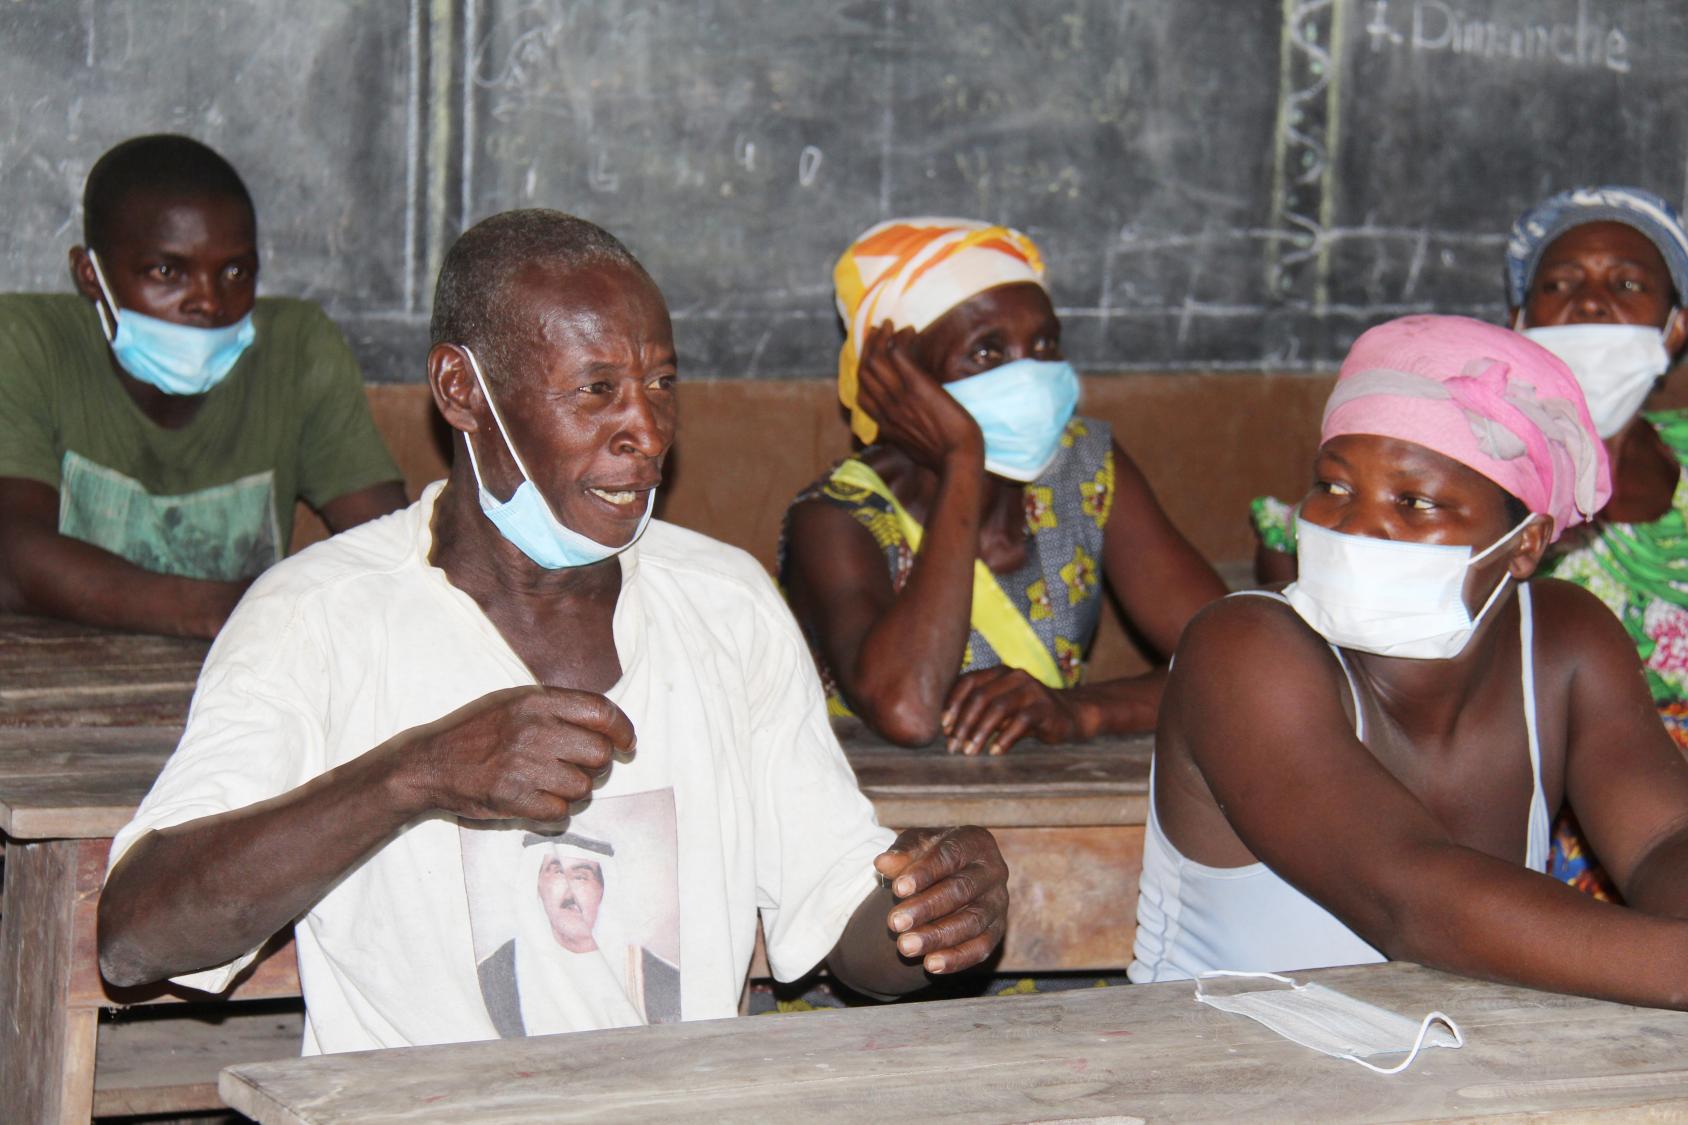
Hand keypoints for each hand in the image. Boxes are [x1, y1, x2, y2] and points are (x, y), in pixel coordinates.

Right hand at [394, 685, 634, 821]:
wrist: (428, 763)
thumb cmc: (475, 731)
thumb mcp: (513, 701)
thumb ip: (558, 707)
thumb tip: (607, 723)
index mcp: (537, 702)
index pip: (602, 712)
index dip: (623, 730)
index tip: (626, 744)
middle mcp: (534, 730)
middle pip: (599, 755)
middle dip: (596, 767)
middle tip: (578, 769)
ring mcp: (523, 765)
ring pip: (583, 788)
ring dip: (573, 792)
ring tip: (550, 785)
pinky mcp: (513, 798)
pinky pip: (561, 813)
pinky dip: (554, 813)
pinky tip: (538, 802)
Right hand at [856, 322, 983, 470]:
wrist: (958, 458)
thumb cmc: (944, 456)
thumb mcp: (915, 447)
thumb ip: (905, 432)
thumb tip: (906, 426)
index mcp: (885, 424)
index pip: (861, 394)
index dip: (863, 371)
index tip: (871, 356)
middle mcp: (886, 408)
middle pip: (864, 371)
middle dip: (868, 347)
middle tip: (876, 331)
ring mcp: (899, 396)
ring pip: (876, 359)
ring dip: (881, 337)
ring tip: (889, 324)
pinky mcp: (916, 386)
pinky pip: (898, 354)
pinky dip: (899, 339)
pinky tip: (909, 331)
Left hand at [874, 826, 1007, 973]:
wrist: (948, 876)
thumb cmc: (930, 856)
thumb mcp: (915, 847)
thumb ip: (902, 853)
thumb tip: (882, 863)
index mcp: (975, 841)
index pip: (950, 855)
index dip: (924, 872)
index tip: (898, 889)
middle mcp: (994, 871)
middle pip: (961, 890)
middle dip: (926, 908)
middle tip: (894, 923)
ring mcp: (998, 902)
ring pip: (972, 922)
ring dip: (937, 937)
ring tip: (905, 946)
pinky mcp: (998, 930)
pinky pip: (981, 947)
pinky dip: (957, 958)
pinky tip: (930, 965)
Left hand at [942, 667, 1091, 754]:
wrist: (1069, 715)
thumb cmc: (1025, 713)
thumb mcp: (1000, 707)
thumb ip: (978, 710)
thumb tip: (947, 728)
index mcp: (998, 672)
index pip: (968, 681)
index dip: (952, 703)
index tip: (943, 726)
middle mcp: (1014, 676)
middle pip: (980, 696)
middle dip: (963, 723)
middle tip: (953, 746)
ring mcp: (1031, 690)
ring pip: (998, 708)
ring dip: (980, 732)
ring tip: (969, 752)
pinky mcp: (1044, 707)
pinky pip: (1021, 722)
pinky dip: (1005, 738)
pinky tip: (995, 752)